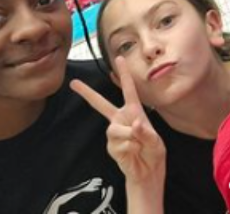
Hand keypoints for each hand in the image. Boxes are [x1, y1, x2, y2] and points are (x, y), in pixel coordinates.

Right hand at [71, 57, 165, 184]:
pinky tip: (132, 153)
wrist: (147, 171)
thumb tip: (134, 124)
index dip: (124, 73)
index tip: (119, 57)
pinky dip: (127, 149)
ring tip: (137, 144)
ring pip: (114, 129)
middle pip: (101, 104)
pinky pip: (116, 144)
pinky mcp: (110, 146)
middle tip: (73, 82)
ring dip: (128, 138)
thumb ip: (146, 132)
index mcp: (135, 110)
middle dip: (87, 93)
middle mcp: (121, 118)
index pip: (129, 89)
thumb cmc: (153, 152)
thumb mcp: (156, 141)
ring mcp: (114, 132)